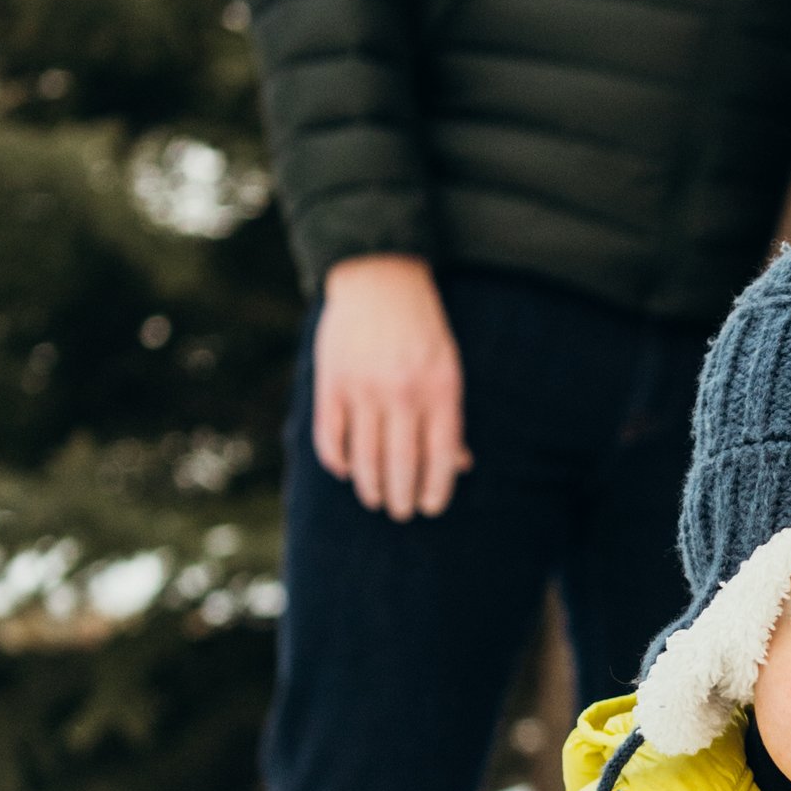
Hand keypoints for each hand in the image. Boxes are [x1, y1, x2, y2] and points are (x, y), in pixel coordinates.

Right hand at [313, 255, 469, 520]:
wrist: (379, 279)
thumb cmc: (422, 329)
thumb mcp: (448, 366)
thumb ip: (449, 415)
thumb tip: (460, 465)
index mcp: (439, 388)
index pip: (440, 456)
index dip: (436, 489)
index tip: (431, 507)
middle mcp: (402, 392)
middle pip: (401, 464)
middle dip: (402, 497)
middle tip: (401, 512)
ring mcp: (363, 388)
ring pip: (364, 458)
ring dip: (371, 487)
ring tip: (376, 499)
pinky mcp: (331, 383)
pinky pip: (331, 437)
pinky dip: (337, 461)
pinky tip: (345, 471)